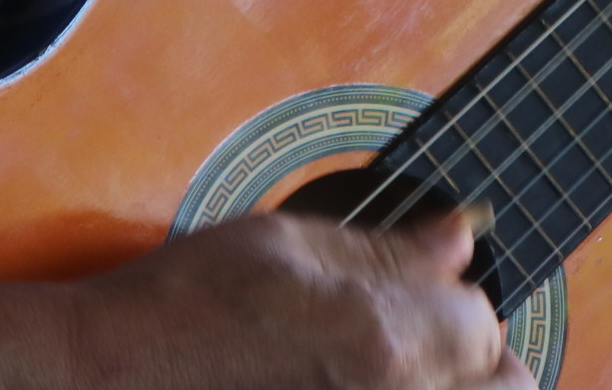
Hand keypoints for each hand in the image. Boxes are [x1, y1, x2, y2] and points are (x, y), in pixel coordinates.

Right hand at [68, 205, 531, 389]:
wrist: (106, 383)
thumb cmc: (180, 309)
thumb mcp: (281, 247)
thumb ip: (384, 251)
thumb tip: (460, 236)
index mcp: (378, 337)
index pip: (481, 323)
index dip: (458, 308)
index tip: (427, 300)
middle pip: (505, 389)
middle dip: (478, 364)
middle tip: (425, 348)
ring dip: (443, 386)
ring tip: (385, 368)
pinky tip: (346, 386)